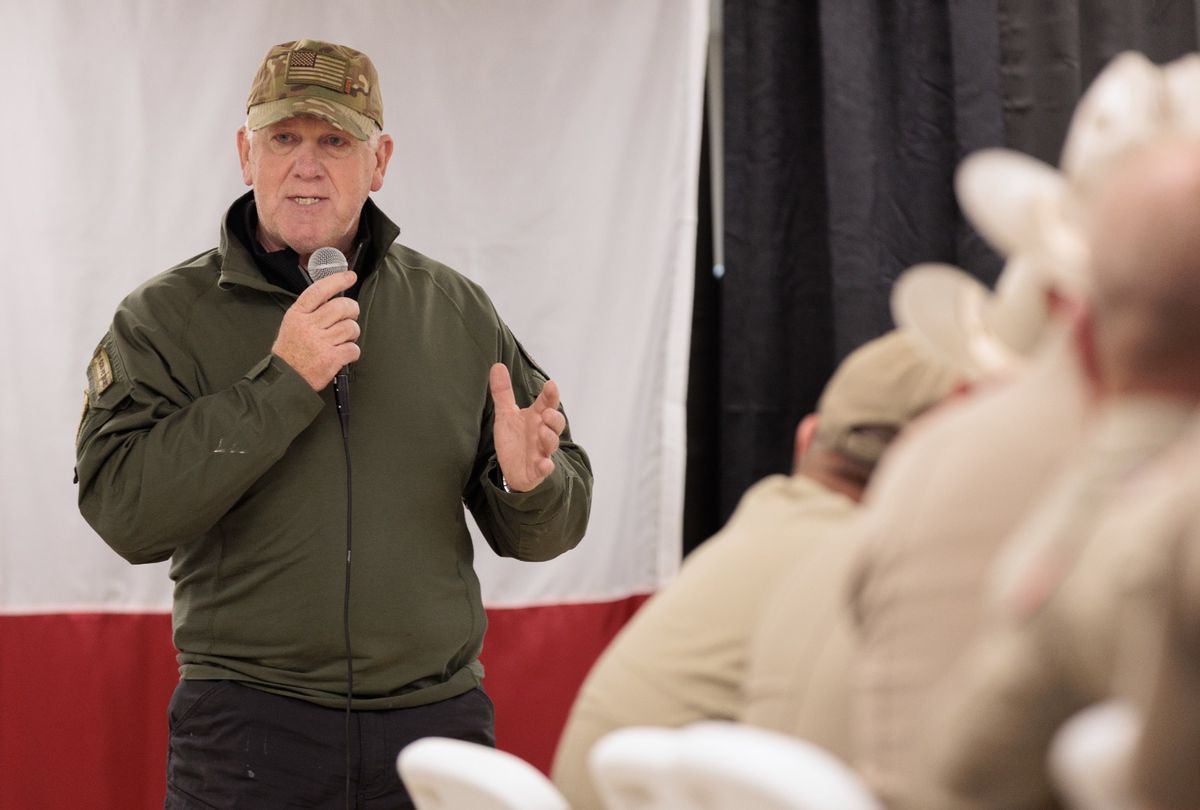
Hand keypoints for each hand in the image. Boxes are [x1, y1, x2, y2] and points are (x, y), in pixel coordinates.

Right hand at [272, 271, 360, 390]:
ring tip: (345, 338)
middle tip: (351, 315)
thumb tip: (335, 298)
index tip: (350, 276)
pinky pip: (353, 348)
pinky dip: (353, 351)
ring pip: (350, 327)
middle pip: (341, 307)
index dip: (337, 280)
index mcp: (297, 315)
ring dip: (353, 332)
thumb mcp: (292, 324)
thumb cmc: (291, 351)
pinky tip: (344, 354)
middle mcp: (309, 326)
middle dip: (352, 310)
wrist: (285, 379)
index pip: (319, 290)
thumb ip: (310, 311)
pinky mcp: (331, 359)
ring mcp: (320, 342)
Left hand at [489, 363, 565, 491]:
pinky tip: (544, 464)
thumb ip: (503, 392)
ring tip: (542, 432)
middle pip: (556, 423)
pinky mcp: (537, 469)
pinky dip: (546, 466)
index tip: (551, 385)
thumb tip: (497, 365)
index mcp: (536, 417)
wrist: (512, 468)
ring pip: (551, 444)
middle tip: (546, 413)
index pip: (547, 403)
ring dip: (550, 438)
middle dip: (554, 418)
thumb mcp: (506, 414)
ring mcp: (541, 451)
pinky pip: (545, 468)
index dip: (550, 394)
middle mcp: (542, 433)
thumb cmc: (514, 439)